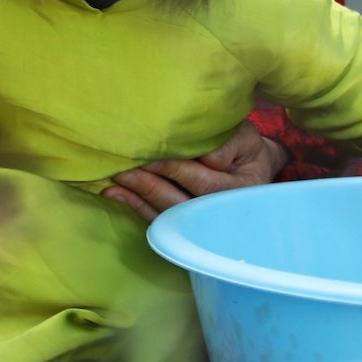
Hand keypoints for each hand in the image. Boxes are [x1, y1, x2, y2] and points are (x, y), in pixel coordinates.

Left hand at [102, 120, 288, 223]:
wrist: (247, 166)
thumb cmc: (242, 146)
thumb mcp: (243, 137)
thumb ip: (226, 144)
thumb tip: (204, 157)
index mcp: (241, 190)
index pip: (205, 183)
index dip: (177, 170)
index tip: (152, 155)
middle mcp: (221, 212)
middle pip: (182, 203)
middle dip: (150, 185)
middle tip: (124, 168)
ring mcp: (200, 222)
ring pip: (166, 213)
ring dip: (138, 196)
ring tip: (115, 178)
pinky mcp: (181, 224)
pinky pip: (156, 218)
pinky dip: (135, 206)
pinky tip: (114, 193)